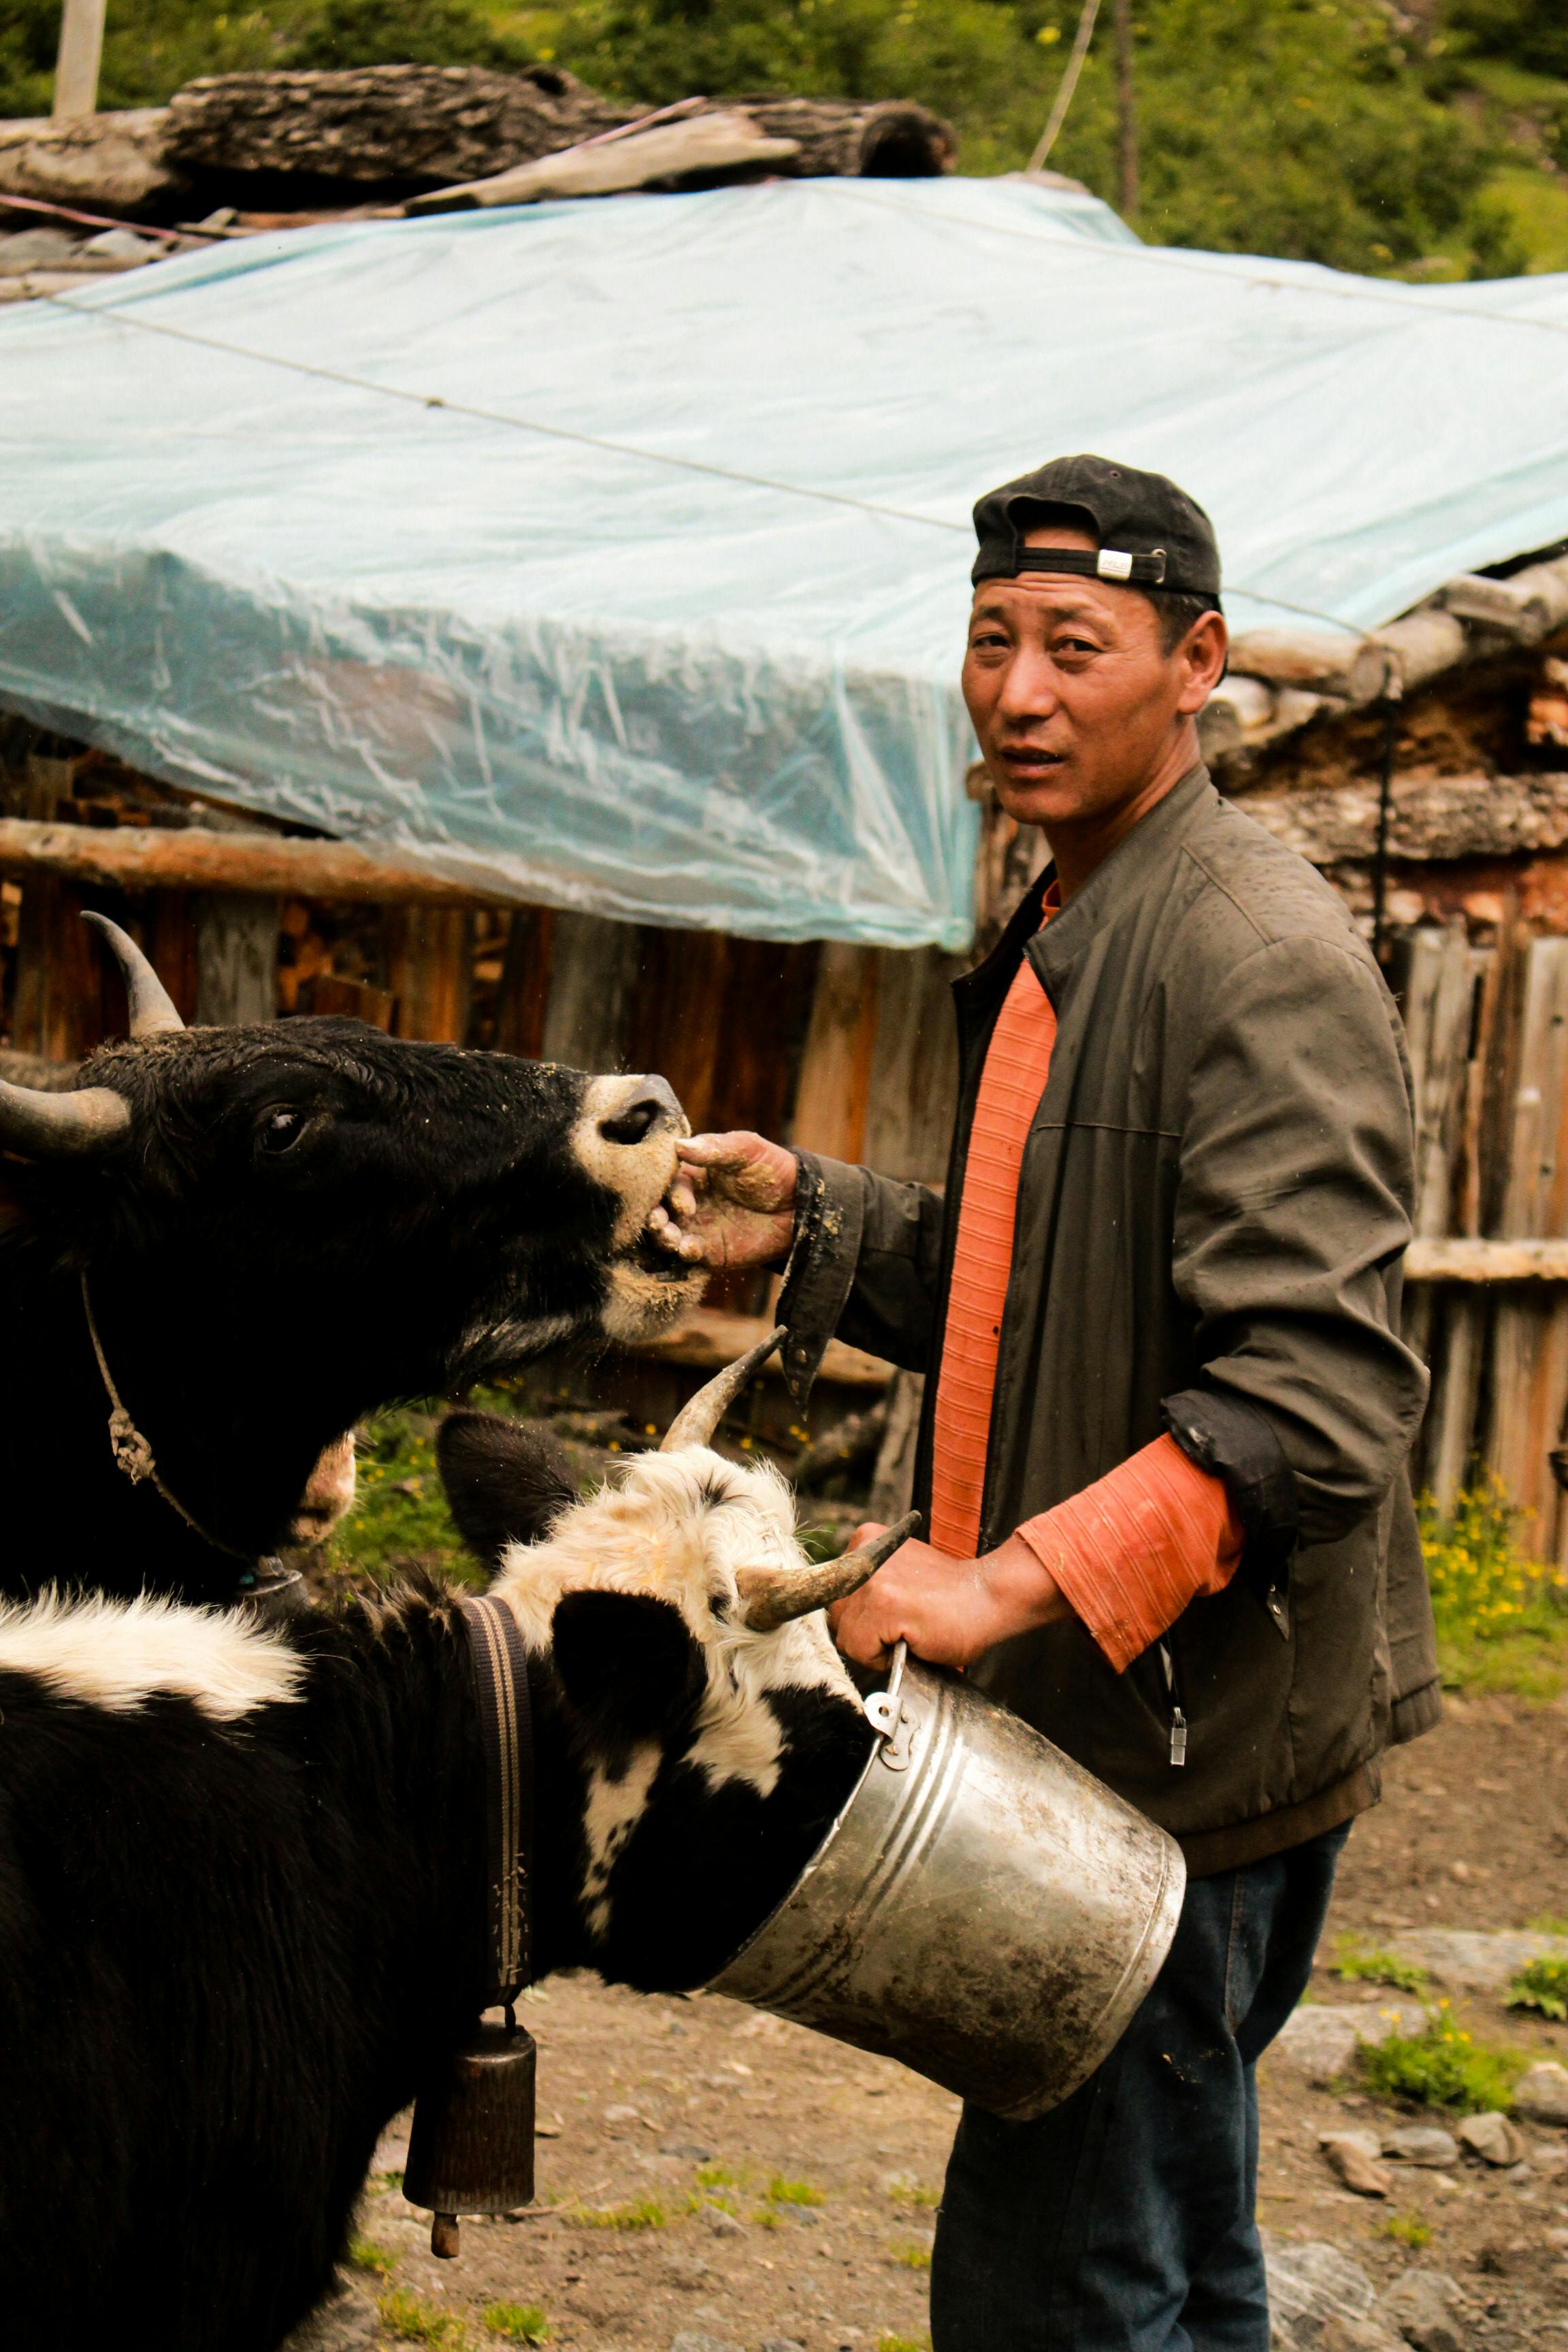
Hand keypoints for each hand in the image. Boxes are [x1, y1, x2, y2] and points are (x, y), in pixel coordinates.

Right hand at [647, 1130, 797, 1270]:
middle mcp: (688, 1201)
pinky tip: (690, 1249)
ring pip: (667, 1234)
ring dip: (663, 1237)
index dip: (668, 1192)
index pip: (667, 1181)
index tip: (682, 1202)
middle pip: (659, 1209)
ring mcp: (697, 1227)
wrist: (800, 1206)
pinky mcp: (709, 1252)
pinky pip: (688, 1255)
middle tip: (659, 1222)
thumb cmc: (771, 1169)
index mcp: (692, 1173)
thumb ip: (715, 1148)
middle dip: (654, 1217)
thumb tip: (678, 1145)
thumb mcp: (746, 1149)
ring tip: (671, 1237)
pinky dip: (684, 1253)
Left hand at [828, 1527, 1070, 1671]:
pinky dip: (883, 1658)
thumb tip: (841, 1617)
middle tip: (902, 1630)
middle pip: (837, 1615)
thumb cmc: (949, 1598)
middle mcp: (863, 1556)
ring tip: (908, 1634)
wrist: (989, 1598)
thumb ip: (869, 1585)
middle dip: (865, 1633)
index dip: (862, 1617)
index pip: (836, 1595)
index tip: (890, 1619)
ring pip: (846, 1636)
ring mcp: (872, 1580)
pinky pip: (860, 1649)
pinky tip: (912, 1641)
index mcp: (866, 1541)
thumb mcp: (900, 1574)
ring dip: (875, 1648)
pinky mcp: (884, 1606)